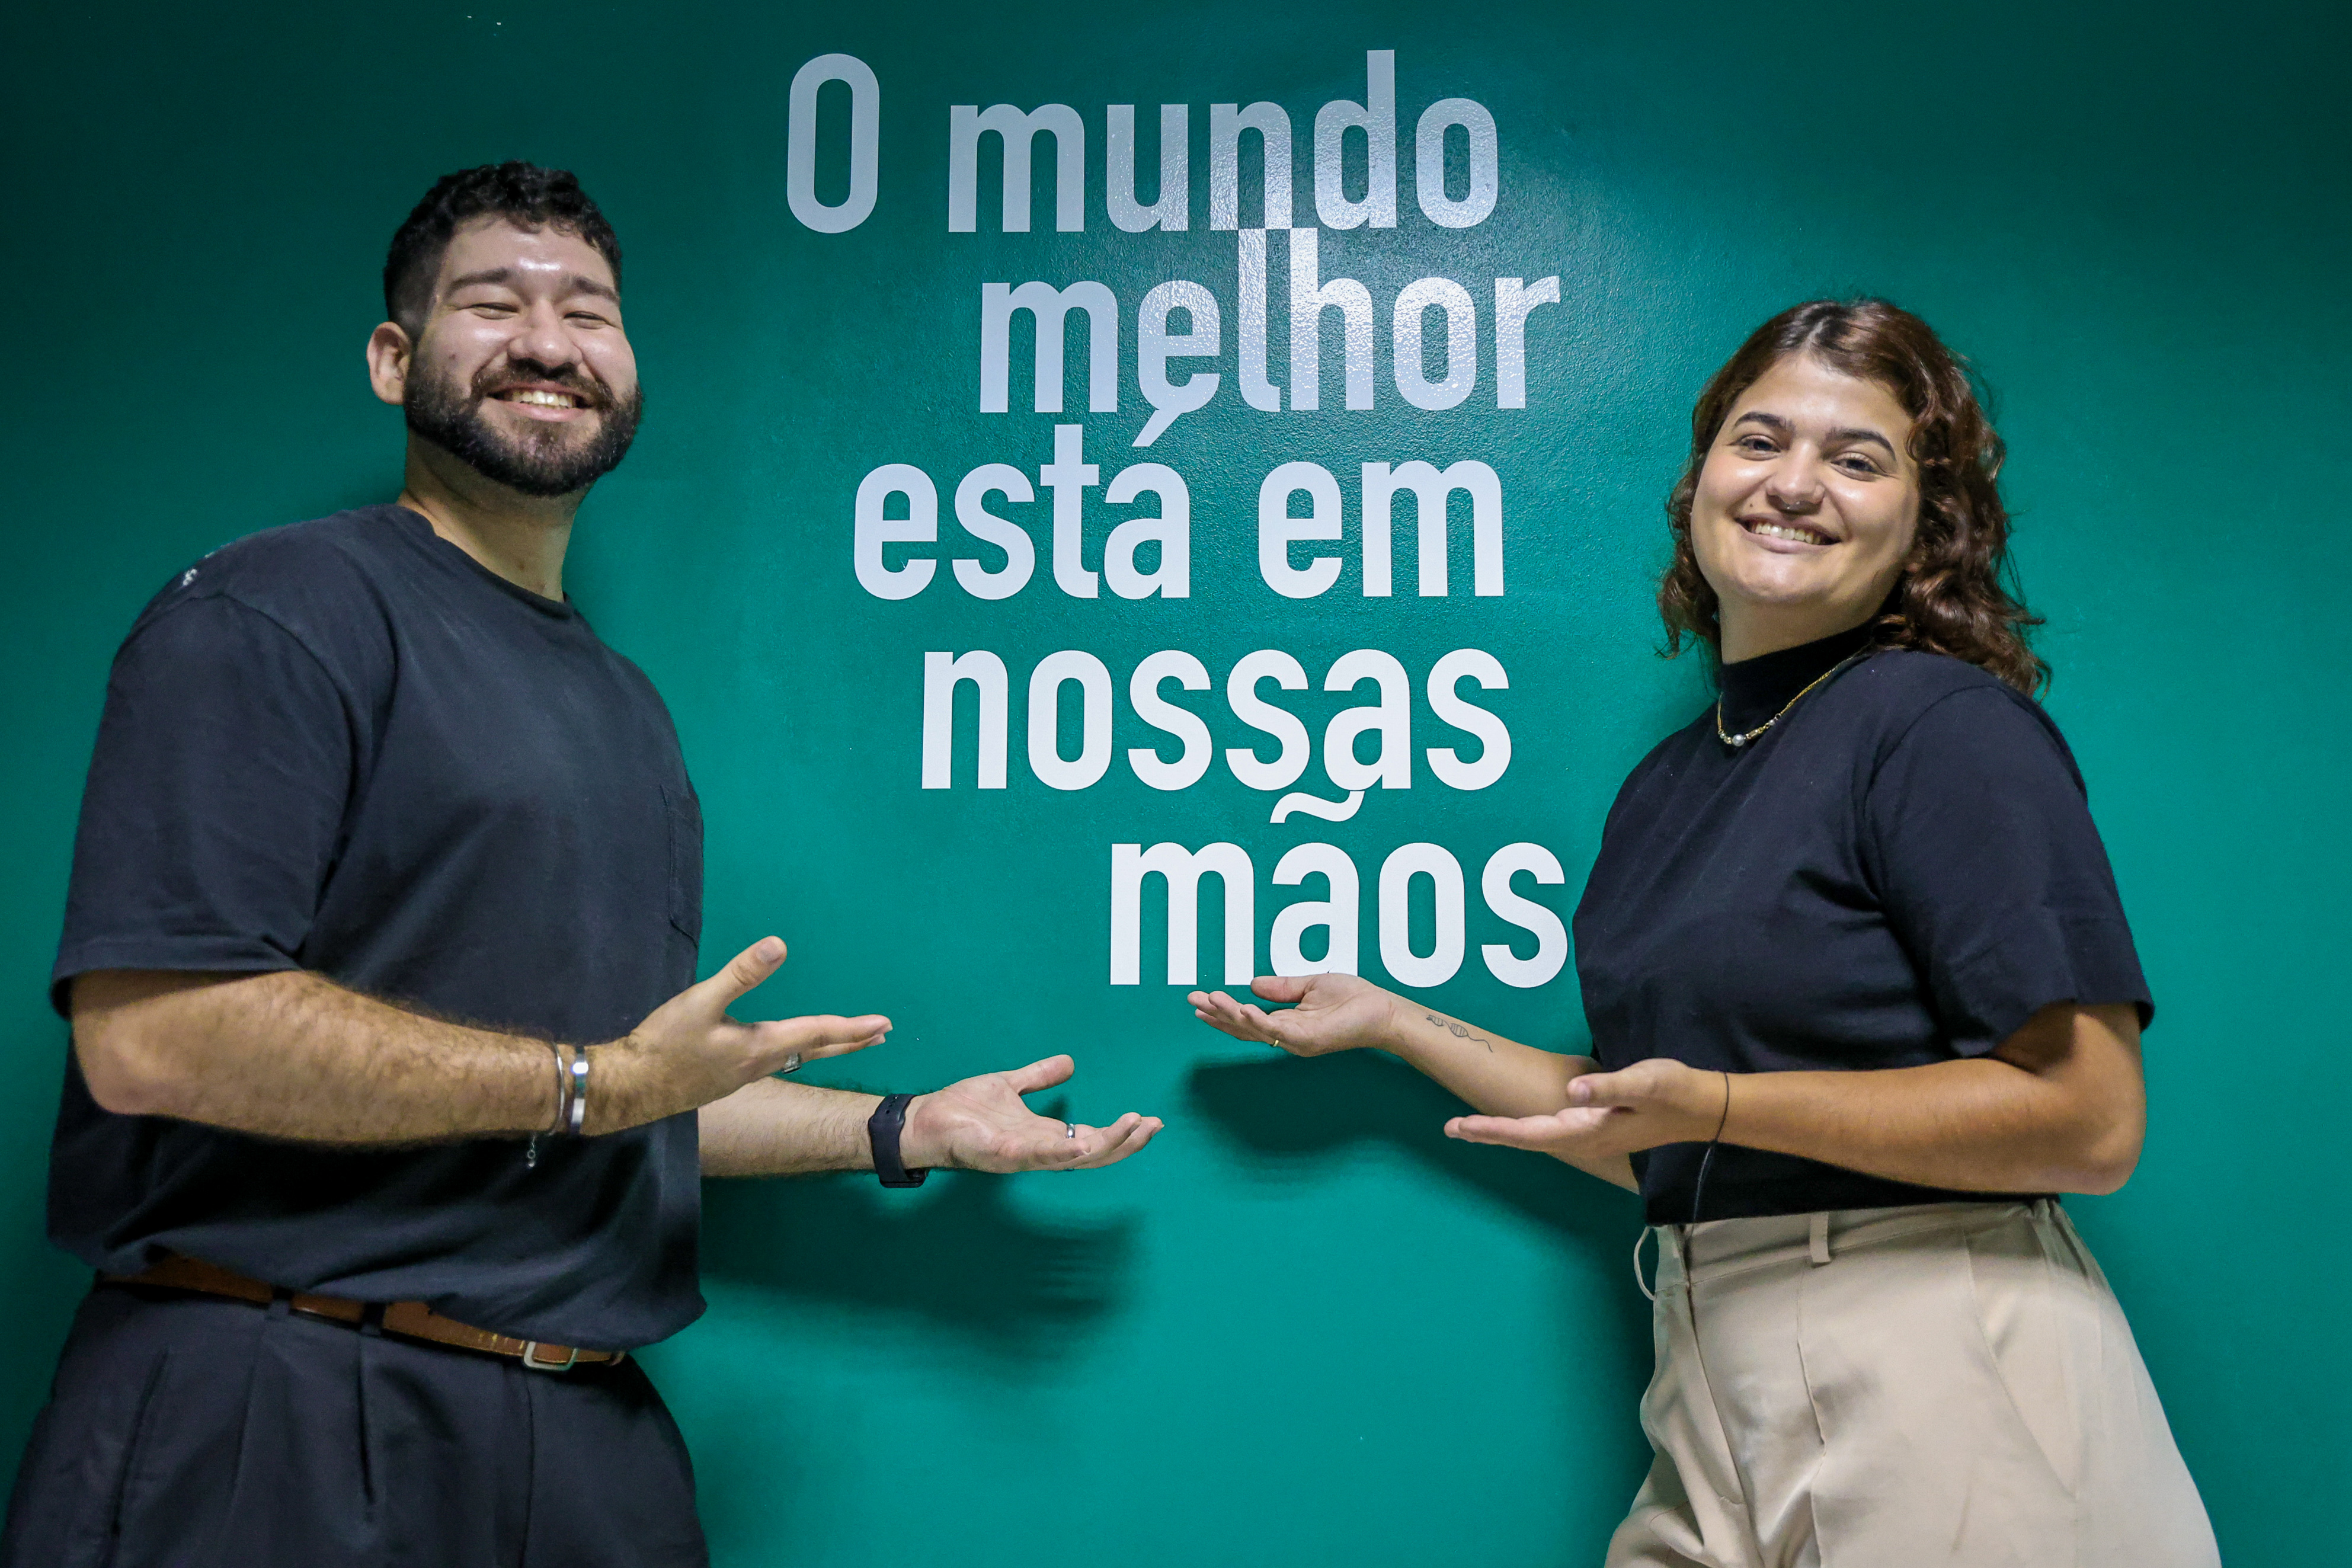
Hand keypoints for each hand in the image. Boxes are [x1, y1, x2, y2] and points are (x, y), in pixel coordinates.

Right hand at [591, 936, 888, 1131]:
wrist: (632, 1088)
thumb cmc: (665, 1044)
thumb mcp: (700, 1002)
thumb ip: (741, 974)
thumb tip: (779, 944)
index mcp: (761, 1045)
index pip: (818, 1032)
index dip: (853, 1027)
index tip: (884, 1024)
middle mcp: (762, 1063)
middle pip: (817, 1050)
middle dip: (851, 1041)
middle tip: (883, 1035)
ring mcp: (746, 1074)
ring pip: (799, 1058)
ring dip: (829, 1047)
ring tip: (851, 1041)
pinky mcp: (730, 1078)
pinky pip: (779, 1062)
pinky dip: (801, 1052)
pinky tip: (792, 1050)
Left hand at [901, 1055, 1161, 1172]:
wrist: (924, 1120)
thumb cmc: (961, 1109)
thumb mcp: (1009, 1085)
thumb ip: (1038, 1077)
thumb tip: (1069, 1063)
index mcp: (1042, 1135)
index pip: (1091, 1137)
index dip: (1121, 1132)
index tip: (1149, 1120)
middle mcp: (1038, 1150)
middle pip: (1094, 1153)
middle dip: (1126, 1143)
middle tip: (1154, 1126)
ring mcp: (1023, 1155)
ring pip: (1075, 1157)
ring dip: (1108, 1145)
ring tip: (1135, 1127)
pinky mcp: (1003, 1154)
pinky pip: (1039, 1156)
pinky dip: (1064, 1152)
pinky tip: (1085, 1143)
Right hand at [1187, 973, 1402, 1056]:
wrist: (1382, 1011)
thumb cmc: (1353, 998)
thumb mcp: (1310, 984)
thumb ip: (1281, 987)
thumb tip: (1251, 984)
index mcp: (1287, 1022)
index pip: (1247, 1020)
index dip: (1223, 1011)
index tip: (1201, 1000)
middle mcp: (1287, 1035)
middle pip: (1243, 1028)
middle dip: (1217, 1015)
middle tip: (1193, 1001)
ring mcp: (1296, 1040)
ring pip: (1254, 1030)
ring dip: (1230, 1015)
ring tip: (1210, 1000)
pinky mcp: (1308, 1040)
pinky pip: (1276, 1031)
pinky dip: (1256, 1021)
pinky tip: (1241, 1009)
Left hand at [1445, 1059, 1725, 1160]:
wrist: (1701, 1106)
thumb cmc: (1673, 1090)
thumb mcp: (1644, 1082)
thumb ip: (1607, 1087)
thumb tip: (1573, 1092)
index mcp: (1588, 1132)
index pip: (1530, 1134)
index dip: (1494, 1130)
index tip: (1462, 1127)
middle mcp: (1583, 1140)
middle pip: (1526, 1139)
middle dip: (1488, 1133)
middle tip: (1450, 1128)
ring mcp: (1589, 1136)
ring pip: (1536, 1137)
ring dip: (1503, 1132)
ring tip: (1470, 1127)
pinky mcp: (1595, 1128)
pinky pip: (1550, 1131)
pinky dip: (1524, 1129)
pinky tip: (1514, 1125)